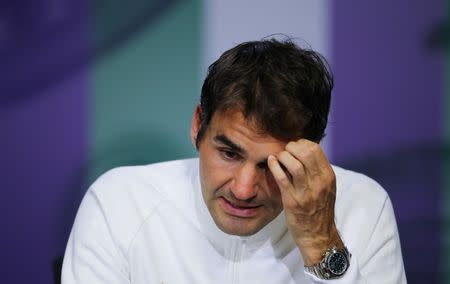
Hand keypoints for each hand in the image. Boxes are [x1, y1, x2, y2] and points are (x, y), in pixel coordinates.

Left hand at [267, 139, 342, 265]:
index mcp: (328, 176)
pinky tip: (270, 162)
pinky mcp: (293, 200)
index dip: (301, 143)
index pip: (315, 149)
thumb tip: (304, 152)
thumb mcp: (325, 188)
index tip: (294, 147)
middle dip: (291, 147)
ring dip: (283, 156)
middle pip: (305, 152)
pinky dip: (274, 166)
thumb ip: (317, 171)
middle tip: (285, 152)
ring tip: (278, 158)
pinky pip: (282, 177)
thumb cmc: (319, 210)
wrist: (318, 235)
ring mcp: (306, 191)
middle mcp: (319, 182)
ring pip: (294, 163)